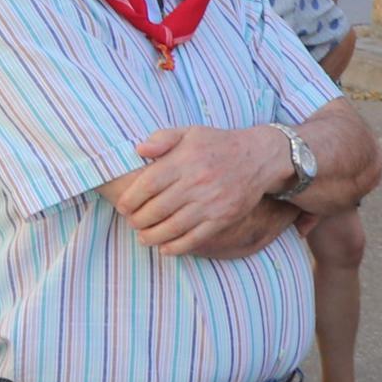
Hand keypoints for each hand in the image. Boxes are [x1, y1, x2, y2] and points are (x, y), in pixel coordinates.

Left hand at [112, 125, 295, 256]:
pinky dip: (176, 247)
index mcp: (185, 160)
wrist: (259, 157)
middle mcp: (198, 182)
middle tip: (132, 222)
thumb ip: (163, 138)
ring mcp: (212, 203)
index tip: (123, 206)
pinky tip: (165, 248)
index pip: (148, 184)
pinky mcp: (223, 218)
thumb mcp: (190, 132)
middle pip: (157, 209)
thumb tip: (139, 150)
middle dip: (138, 220)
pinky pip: (195, 238)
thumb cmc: (218, 144)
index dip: (130, 199)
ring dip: (152, 236)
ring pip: (173, 227)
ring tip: (144, 237)